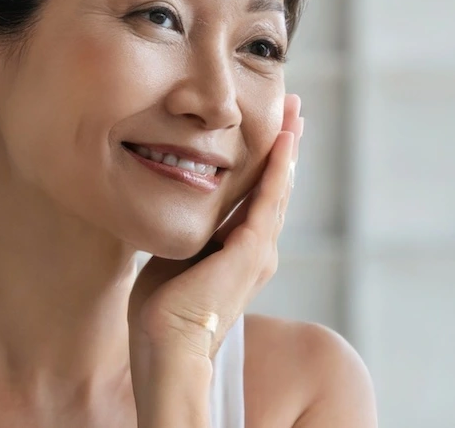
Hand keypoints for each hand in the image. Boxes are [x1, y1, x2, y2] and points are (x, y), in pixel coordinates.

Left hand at [128, 93, 300, 387]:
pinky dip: (278, 168)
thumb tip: (171, 204)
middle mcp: (259, 250)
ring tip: (294, 112)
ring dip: (287, 146)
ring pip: (279, 187)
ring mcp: (260, 251)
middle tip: (293, 107)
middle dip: (285, 144)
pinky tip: (283, 140)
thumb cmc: (161, 312)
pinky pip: (270, 199)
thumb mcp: (175, 257)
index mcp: (240, 253)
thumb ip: (185, 232)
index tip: (271, 129)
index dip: (267, 162)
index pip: (258, 197)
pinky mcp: (253, 251)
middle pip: (277, 186)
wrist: (167, 346)